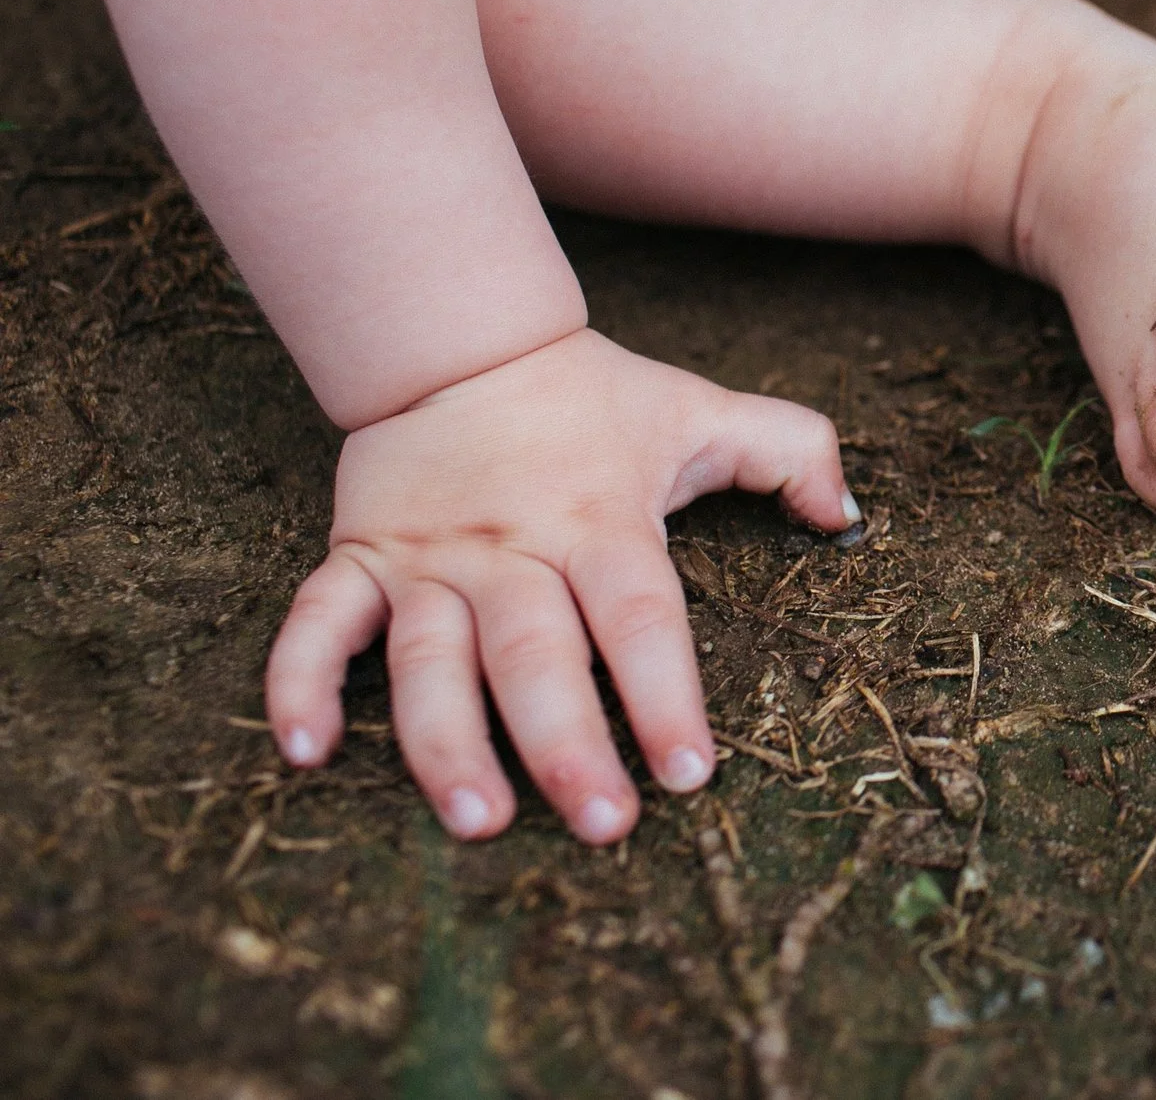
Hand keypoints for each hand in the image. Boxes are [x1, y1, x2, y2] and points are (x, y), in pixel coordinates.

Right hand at [264, 330, 856, 843]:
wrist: (461, 339)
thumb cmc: (595, 397)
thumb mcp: (702, 410)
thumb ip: (791, 451)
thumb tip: (847, 518)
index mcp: (600, 522)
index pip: (641, 621)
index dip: (666, 698)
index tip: (689, 775)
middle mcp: (512, 550)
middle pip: (538, 659)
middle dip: (569, 748)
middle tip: (603, 825)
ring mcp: (428, 560)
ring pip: (430, 663)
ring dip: (447, 746)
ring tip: (477, 821)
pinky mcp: (358, 558)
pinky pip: (316, 624)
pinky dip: (299, 684)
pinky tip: (305, 750)